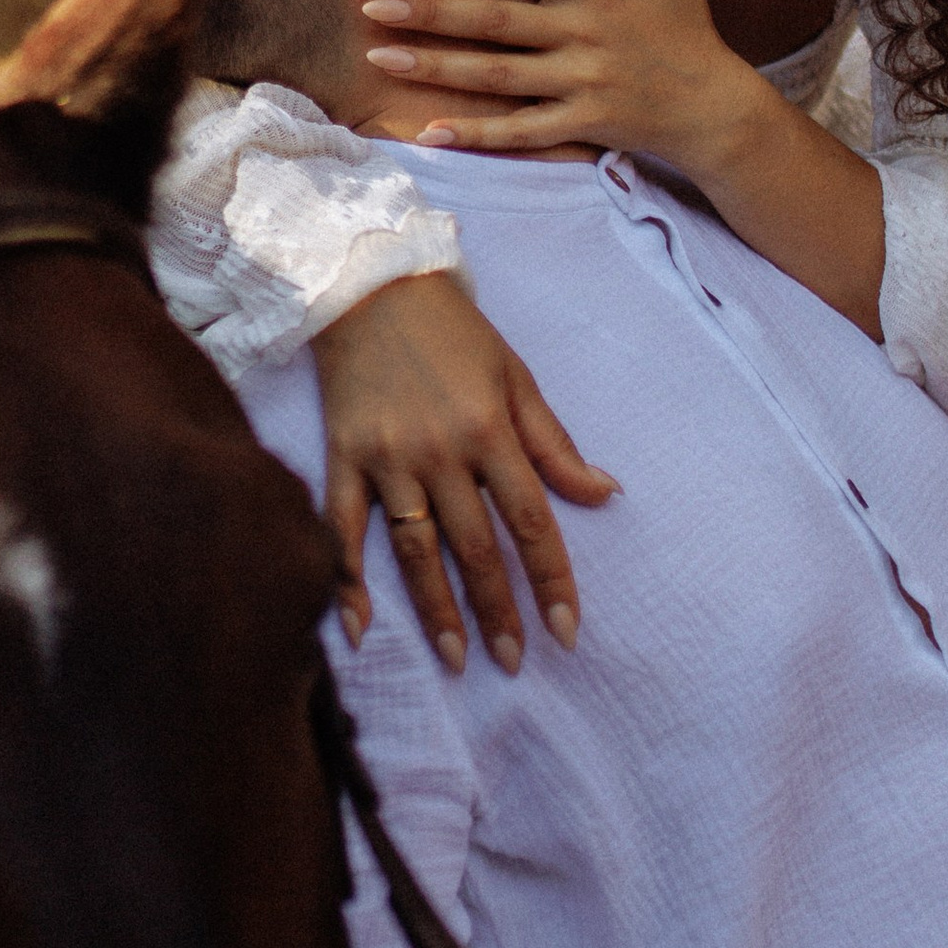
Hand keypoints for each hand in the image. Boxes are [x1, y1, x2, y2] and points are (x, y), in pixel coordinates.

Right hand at [314, 273, 615, 675]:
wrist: (369, 284)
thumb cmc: (454, 331)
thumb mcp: (517, 377)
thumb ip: (555, 443)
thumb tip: (605, 493)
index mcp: (491, 430)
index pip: (531, 522)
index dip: (552, 581)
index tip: (568, 632)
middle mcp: (440, 452)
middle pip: (477, 548)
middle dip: (499, 611)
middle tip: (515, 663)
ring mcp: (387, 459)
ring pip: (416, 550)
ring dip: (437, 610)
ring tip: (458, 659)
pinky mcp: (342, 457)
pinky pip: (343, 529)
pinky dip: (346, 579)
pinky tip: (357, 627)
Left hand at [361, 0, 773, 176]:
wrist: (717, 109)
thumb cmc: (690, 26)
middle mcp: (585, 33)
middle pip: (498, 22)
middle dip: (433, 13)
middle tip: (373, 5)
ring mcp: (582, 82)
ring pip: (497, 76)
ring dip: (436, 68)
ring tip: (379, 57)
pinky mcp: (582, 124)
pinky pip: (521, 131)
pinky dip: (476, 134)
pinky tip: (427, 132)